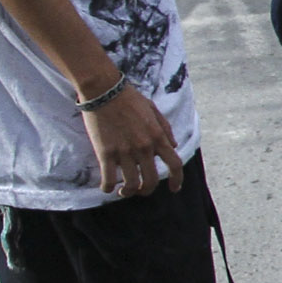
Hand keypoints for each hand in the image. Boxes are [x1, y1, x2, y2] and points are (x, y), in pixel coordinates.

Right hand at [79, 83, 183, 198]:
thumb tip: (173, 146)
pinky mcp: (105, 153)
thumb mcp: (153, 110)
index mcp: (157, 136)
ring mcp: (124, 151)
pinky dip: (108, 187)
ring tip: (123, 191)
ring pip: (131, 184)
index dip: (177, 180)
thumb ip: (165, 129)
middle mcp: (144, 147)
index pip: (175, 164)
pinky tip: (106, 187)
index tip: (174, 189)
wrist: (103, 90)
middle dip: (147, 190)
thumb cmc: (128, 98)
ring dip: (128, 192)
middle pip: (152, 180)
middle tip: (141, 190)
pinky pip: (109, 179)